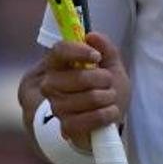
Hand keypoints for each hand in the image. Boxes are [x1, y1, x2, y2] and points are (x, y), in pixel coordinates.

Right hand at [39, 32, 129, 150]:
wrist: (109, 117)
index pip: (59, 50)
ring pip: (91, 97)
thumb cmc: (107, 88)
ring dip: (109, 97)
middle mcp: (51, 86)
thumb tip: (91, 36)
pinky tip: (109, 112)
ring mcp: (57, 107)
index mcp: (59, 65)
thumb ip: (105, 48)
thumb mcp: (111, 64)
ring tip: (109, 98)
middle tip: (108, 83)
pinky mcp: (67, 127)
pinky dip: (108, 113)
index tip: (97, 57)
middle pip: (79, 77)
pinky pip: (93, 117)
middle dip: (104, 79)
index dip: (79, 51)